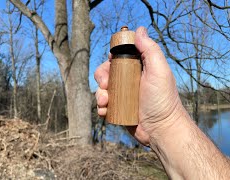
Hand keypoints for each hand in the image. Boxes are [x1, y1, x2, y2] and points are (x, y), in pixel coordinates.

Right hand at [94, 27, 184, 145]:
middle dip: (101, 77)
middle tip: (105, 85)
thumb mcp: (159, 71)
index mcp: (138, 68)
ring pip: (101, 89)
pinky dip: (101, 107)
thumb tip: (139, 30)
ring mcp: (122, 96)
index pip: (119, 57)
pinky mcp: (117, 109)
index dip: (112, 57)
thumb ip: (150, 50)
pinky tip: (105, 111)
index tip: (111, 62)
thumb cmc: (162, 100)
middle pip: (106, 72)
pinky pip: (102, 105)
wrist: (161, 130)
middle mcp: (129, 80)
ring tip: (105, 102)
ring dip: (99, 94)